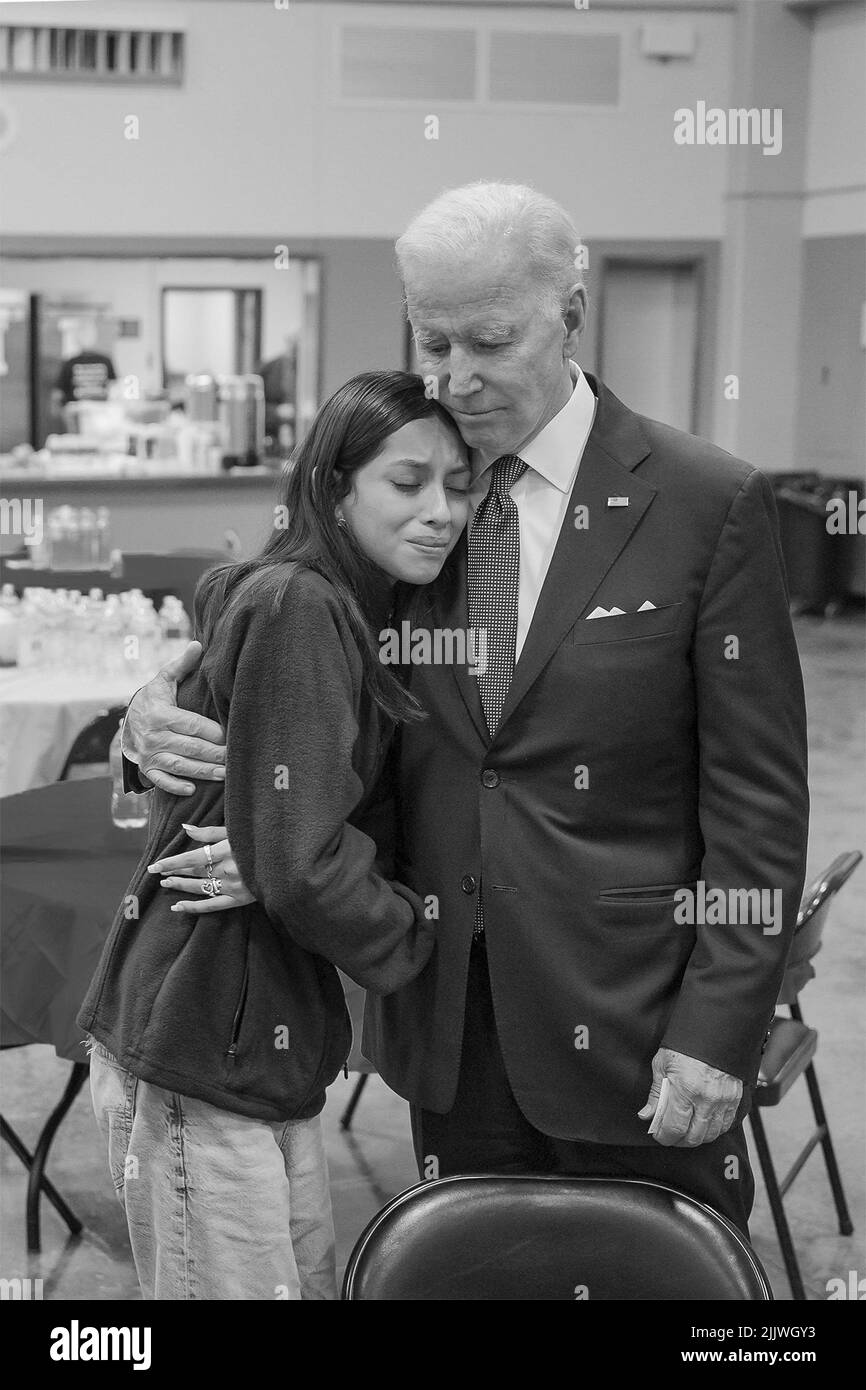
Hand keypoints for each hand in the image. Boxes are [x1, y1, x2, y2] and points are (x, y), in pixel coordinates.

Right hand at [125, 641, 225, 795]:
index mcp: (160, 714)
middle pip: (190, 747)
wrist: (128, 720)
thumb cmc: (154, 699)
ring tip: (226, 775)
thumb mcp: (164, 680)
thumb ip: (181, 665)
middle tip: (236, 758)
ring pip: (180, 766)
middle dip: (214, 754)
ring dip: (204, 772)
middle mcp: (154, 736)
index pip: (191, 724)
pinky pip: (161, 781)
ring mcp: (150, 755)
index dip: (211, 731)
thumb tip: (197, 644)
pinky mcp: (148, 768)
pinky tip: (193, 790)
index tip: (229, 735)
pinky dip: (175, 786)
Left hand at [148, 823, 253, 915]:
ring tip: (166, 885)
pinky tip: (178, 906)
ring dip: (181, 887)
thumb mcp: (236, 831)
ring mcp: (233, 886)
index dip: (172, 862)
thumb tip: (185, 828)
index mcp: (227, 850)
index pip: (191, 858)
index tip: (155, 865)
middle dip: (174, 873)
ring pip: (199, 888)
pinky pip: (211, 906)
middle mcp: (228, 869)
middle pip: (194, 873)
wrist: (287, 861)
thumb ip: (210, 832)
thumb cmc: (260, 840)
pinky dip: (193, 907)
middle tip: (159, 873)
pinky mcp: (240, 899)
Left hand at [638, 1047, 741, 1146]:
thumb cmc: (686, 1044)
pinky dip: (714, 1129)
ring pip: (711, 1135)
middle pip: (693, 1137)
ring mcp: (724, 1101)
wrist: (715, 1028)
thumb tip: (647, 1115)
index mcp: (686, 1090)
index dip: (664, 1136)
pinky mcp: (736, 1098)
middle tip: (670, 1134)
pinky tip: (704, 1123)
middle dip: (679, 1140)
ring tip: (686, 1129)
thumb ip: (656, 1093)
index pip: (674, 1128)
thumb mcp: (663, 1064)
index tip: (658, 1134)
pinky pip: (726, 1125)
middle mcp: (707, 1099)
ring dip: (697, 1137)